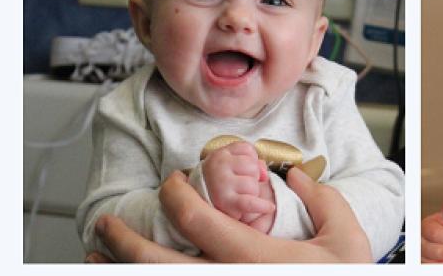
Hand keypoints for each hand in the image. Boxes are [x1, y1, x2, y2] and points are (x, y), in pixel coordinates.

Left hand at [87, 168, 371, 262]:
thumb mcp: (348, 237)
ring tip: (95, 257)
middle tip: (106, 224)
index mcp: (257, 257)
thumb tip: (294, 176)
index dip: (174, 194)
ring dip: (116, 272)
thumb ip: (323, 200)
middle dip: (122, 240)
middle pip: (155, 263)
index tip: (171, 181)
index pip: (196, 218)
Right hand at [201, 141, 274, 231]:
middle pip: (253, 167)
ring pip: (253, 185)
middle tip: (239, 186)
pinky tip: (269, 207)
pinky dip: (261, 205)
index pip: (248, 149)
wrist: (193, 205)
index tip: (244, 169)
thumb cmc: (218, 182)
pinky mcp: (224, 202)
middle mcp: (218, 166)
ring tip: (238, 196)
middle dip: (252, 177)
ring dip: (251, 193)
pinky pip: (249, 202)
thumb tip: (264, 174)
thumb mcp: (229, 166)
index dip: (251, 159)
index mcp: (220, 154)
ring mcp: (220, 183)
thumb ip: (251, 162)